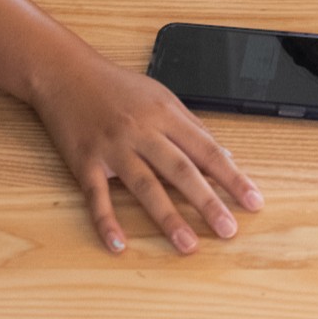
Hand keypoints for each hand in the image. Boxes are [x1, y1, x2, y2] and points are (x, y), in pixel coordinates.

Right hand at [31, 55, 262, 255]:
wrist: (64, 72)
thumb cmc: (116, 86)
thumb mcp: (161, 98)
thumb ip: (192, 128)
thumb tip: (224, 157)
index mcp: (164, 115)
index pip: (206, 150)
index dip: (232, 177)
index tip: (253, 201)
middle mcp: (141, 132)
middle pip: (180, 170)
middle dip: (208, 202)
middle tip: (230, 230)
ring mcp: (112, 148)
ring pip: (145, 186)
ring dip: (168, 218)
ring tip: (188, 246)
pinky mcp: (84, 162)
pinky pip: (96, 196)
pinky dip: (105, 221)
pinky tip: (118, 244)